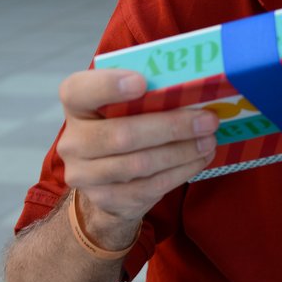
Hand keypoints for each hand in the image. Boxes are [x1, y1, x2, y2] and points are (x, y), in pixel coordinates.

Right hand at [55, 69, 218, 238]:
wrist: (108, 176)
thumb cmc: (126, 123)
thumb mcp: (128, 103)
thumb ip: (148, 92)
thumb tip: (195, 87)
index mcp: (76, 104)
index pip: (79, 91)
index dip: (108, 86)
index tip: (142, 83)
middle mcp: (72, 140)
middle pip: (121, 135)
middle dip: (171, 127)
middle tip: (208, 121)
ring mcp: (84, 174)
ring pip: (139, 165)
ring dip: (181, 152)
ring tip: (209, 141)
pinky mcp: (105, 198)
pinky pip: (148, 187)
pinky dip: (180, 172)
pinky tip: (200, 159)